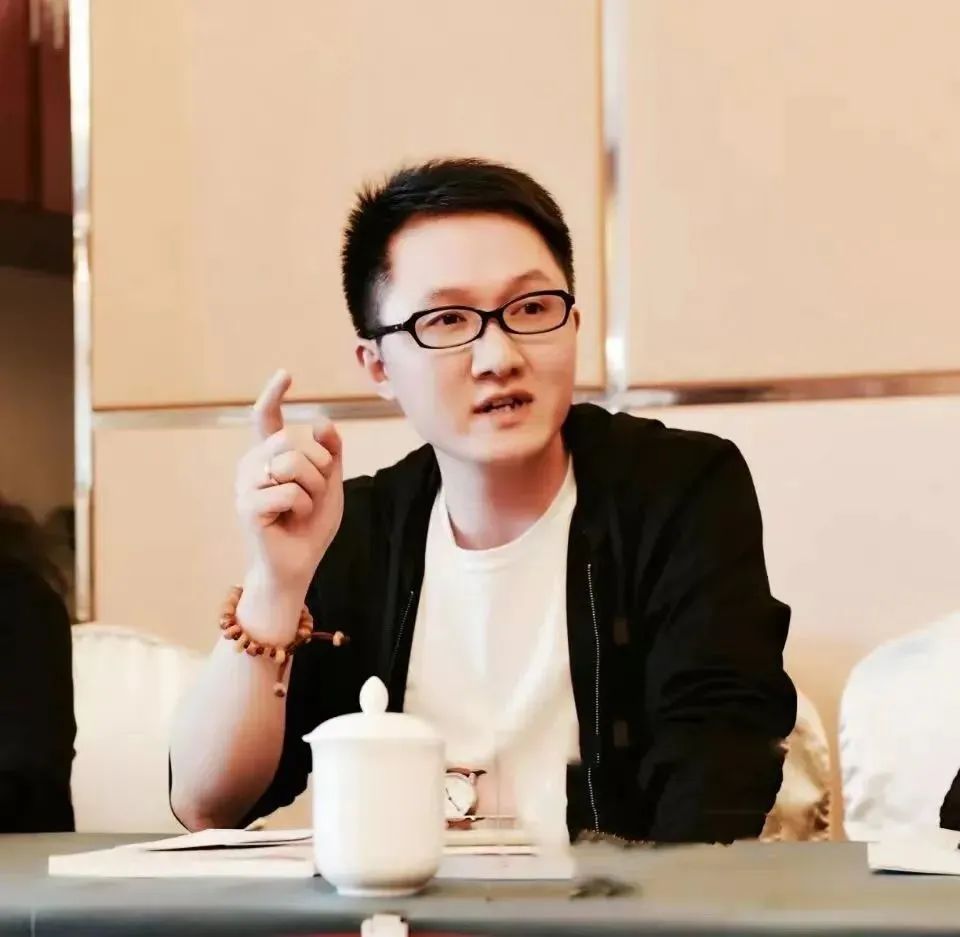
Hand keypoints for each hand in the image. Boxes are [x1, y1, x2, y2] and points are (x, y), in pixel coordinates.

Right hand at [235, 370, 343, 601]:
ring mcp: (246, 484)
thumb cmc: (310, 526)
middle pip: (294, 442)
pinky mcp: (247, 506)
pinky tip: (291, 521)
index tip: (285, 375)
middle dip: (319, 467)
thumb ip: (330, 454)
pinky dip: (303, 508)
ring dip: (313, 490)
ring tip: (302, 509)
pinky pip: (290, 492)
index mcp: (271, 456)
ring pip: (294, 465)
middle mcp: (253, 464)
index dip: (274, 394)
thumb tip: (323, 423)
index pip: (268, 417)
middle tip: (314, 494)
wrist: (297, 566)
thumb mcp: (330, 485)